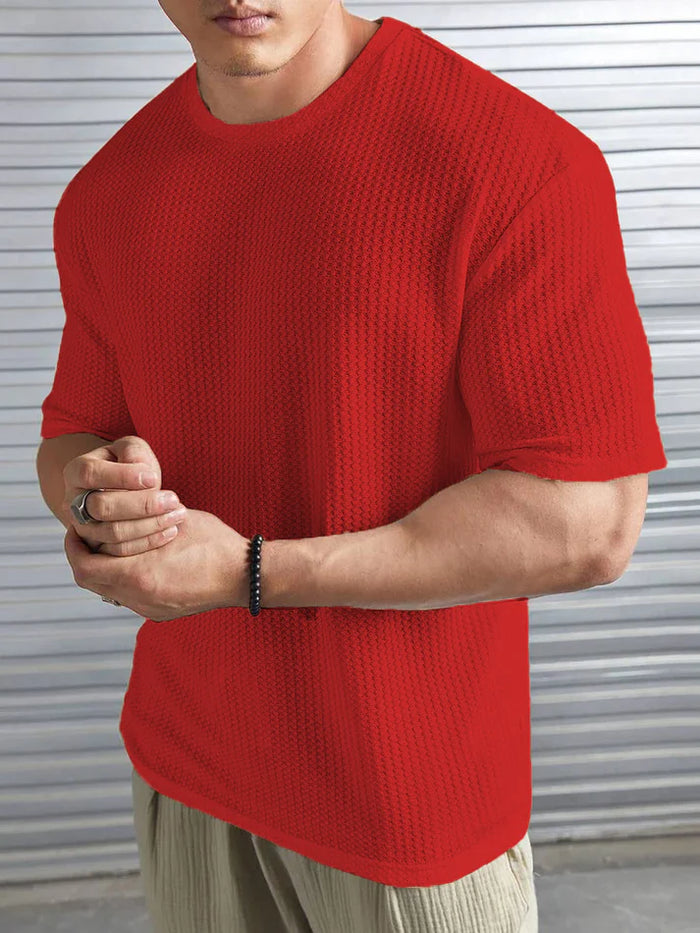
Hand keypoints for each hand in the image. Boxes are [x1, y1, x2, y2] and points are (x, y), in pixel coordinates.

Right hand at [63, 435, 186, 555]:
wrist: (128, 491)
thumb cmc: (131, 466)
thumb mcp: (132, 449)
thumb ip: (133, 453)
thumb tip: (141, 473)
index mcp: (76, 472)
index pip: (91, 473)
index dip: (122, 476)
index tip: (153, 478)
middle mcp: (73, 502)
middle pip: (101, 508)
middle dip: (142, 505)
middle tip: (173, 500)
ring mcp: (83, 529)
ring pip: (112, 533)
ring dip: (149, 526)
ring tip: (177, 514)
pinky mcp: (98, 549)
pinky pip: (120, 552)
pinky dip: (148, 542)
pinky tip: (170, 531)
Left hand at [64, 506, 250, 620]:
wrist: (245, 575)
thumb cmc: (215, 543)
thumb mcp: (175, 521)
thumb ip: (140, 522)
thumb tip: (117, 512)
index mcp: (139, 575)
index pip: (85, 566)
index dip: (73, 547)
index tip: (76, 529)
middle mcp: (140, 598)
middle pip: (90, 582)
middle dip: (83, 557)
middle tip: (85, 537)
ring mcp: (150, 609)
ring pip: (108, 590)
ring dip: (104, 569)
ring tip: (111, 547)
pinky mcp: (161, 613)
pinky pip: (128, 597)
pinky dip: (123, 579)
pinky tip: (136, 561)